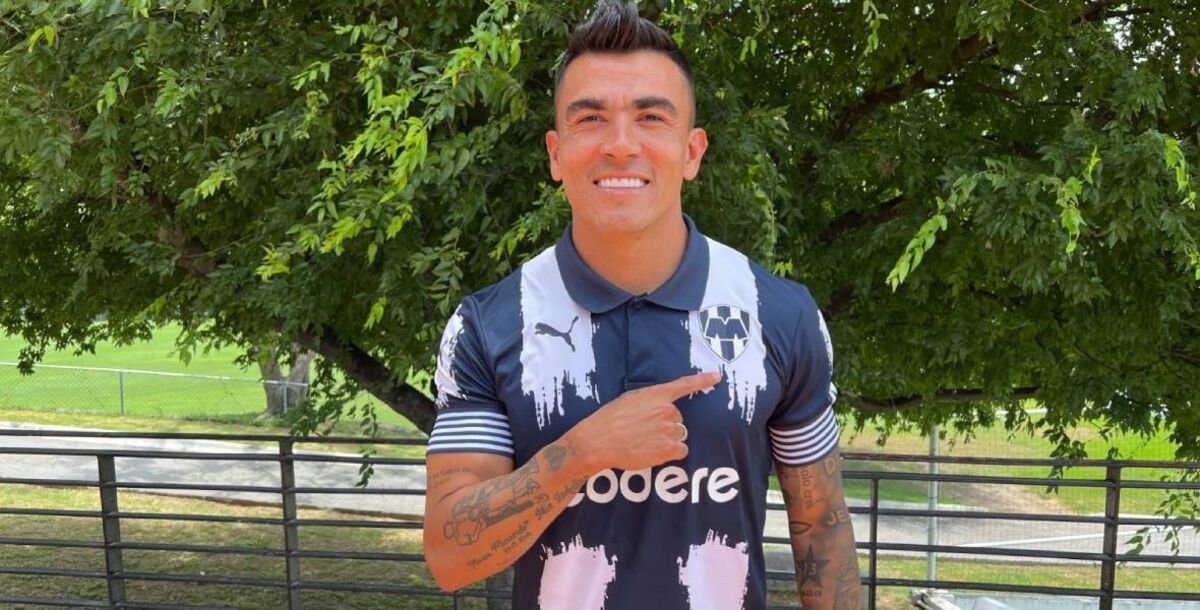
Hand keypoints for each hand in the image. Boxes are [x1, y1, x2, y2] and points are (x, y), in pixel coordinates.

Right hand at [565, 371, 721, 473]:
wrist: (598, 441)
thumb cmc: (609, 420)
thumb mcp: (628, 400)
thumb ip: (649, 401)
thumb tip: (660, 408)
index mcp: (656, 395)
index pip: (684, 385)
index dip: (702, 380)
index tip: (717, 376)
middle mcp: (666, 410)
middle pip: (679, 418)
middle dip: (667, 424)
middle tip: (646, 430)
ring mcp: (668, 430)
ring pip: (680, 434)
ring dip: (669, 439)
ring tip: (647, 442)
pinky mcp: (668, 448)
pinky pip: (682, 450)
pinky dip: (673, 452)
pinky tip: (655, 451)